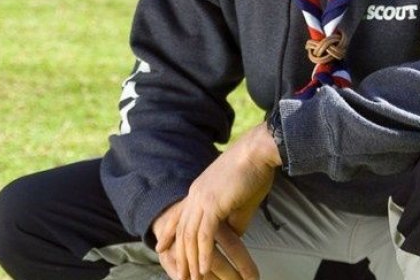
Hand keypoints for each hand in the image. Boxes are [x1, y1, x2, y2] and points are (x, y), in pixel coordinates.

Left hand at [155, 123, 280, 279]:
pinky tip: (203, 269)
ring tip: (191, 279)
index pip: (179, 215)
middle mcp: (195, 195)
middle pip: (182, 230)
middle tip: (179, 276)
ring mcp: (202, 198)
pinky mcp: (213, 204)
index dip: (169, 232)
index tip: (161, 247)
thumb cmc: (254, 171)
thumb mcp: (241, 200)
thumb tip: (234, 236)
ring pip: (190, 235)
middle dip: (179, 255)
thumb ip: (234, 219)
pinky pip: (204, 235)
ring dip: (189, 260)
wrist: (258, 152)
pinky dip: (203, 253)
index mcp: (199, 191)